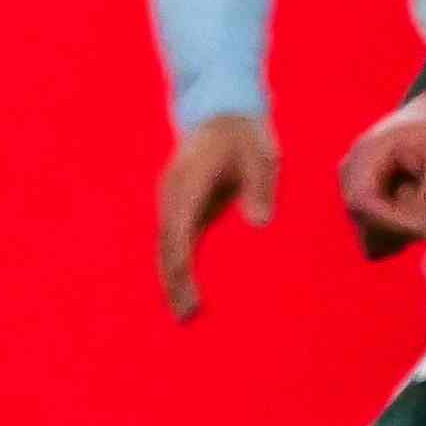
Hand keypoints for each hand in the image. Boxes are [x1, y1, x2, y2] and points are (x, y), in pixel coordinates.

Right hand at [155, 108, 276, 319]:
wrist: (221, 106)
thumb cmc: (244, 134)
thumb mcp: (261, 157)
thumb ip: (259, 188)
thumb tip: (258, 223)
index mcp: (188, 185)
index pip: (179, 236)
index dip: (182, 271)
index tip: (191, 301)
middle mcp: (171, 193)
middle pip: (166, 246)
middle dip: (171, 282)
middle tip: (184, 319)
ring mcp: (170, 195)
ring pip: (164, 242)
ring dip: (169, 274)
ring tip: (181, 308)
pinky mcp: (177, 199)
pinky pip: (171, 235)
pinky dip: (173, 260)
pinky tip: (183, 280)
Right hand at [338, 84, 425, 254]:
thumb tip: (422, 228)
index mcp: (367, 155)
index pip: (362, 202)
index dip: (390, 222)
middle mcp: (352, 172)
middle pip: (362, 219)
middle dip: (400, 228)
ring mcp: (356, 185)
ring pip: (369, 229)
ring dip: (402, 229)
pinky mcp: (368, 197)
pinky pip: (377, 228)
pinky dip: (401, 228)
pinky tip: (421, 209)